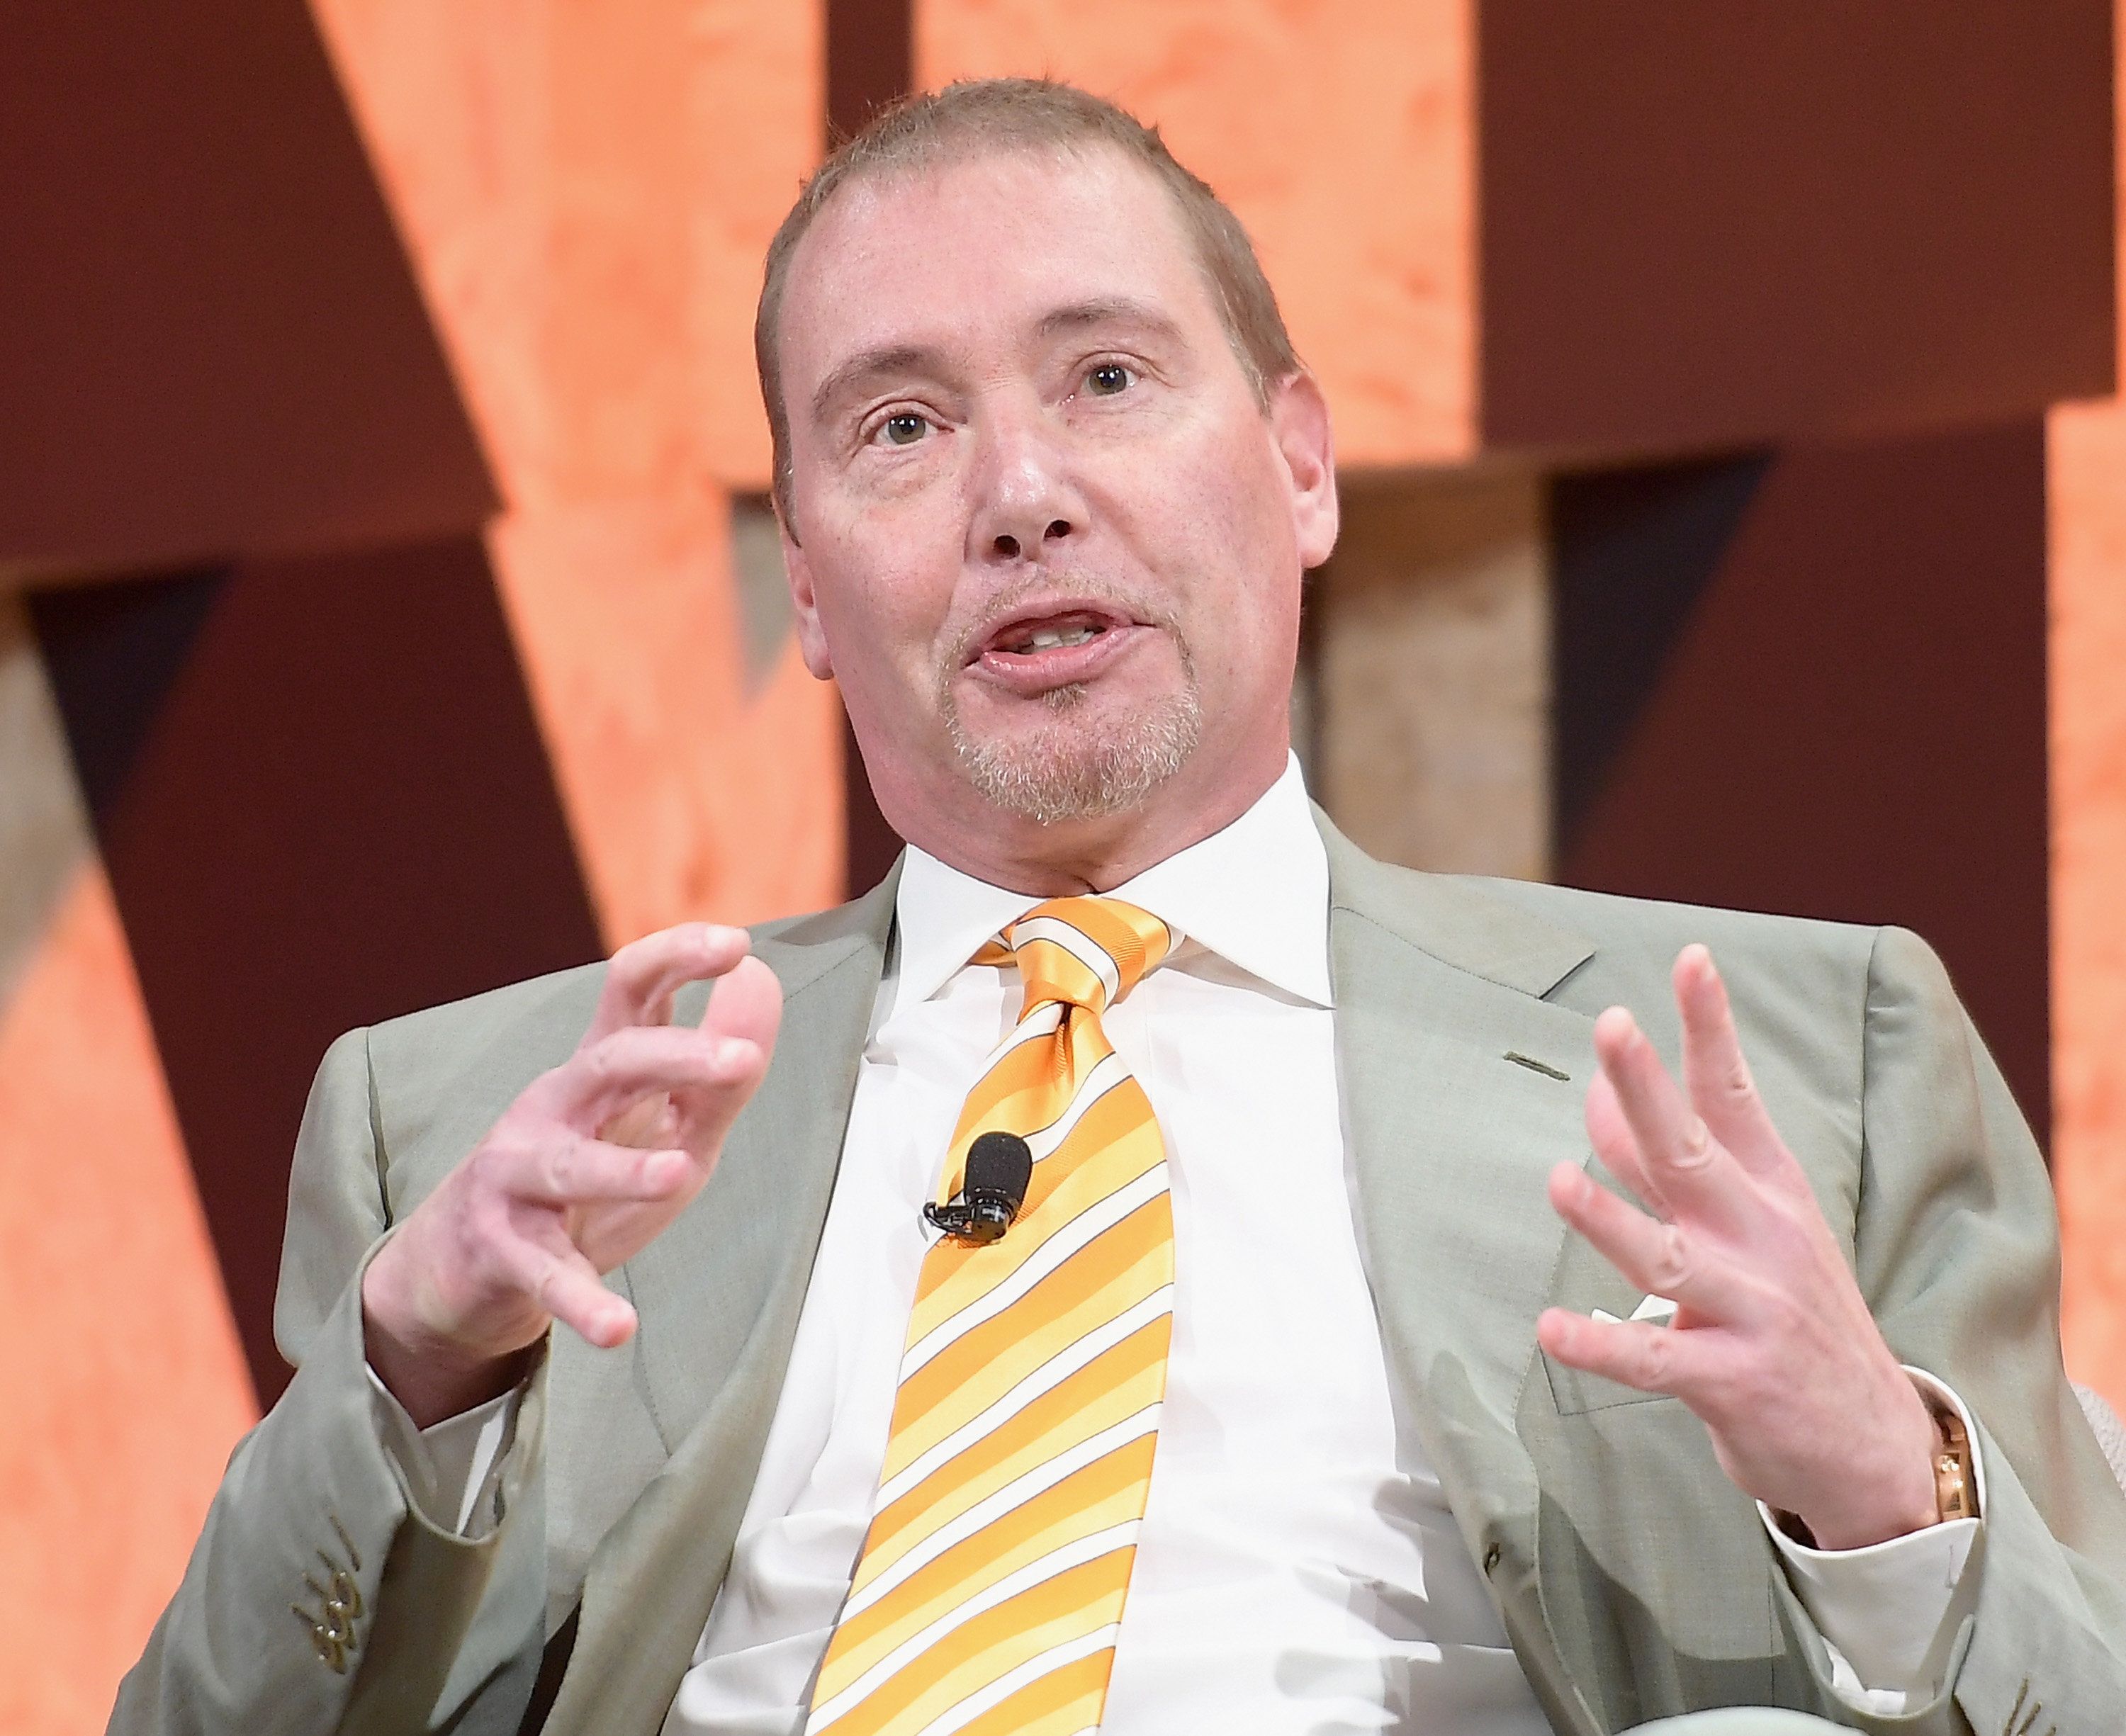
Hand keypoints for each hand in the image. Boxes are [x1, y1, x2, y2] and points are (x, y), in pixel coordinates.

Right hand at [361, 923, 782, 1425]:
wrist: (471, 1271)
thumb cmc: (588, 1183)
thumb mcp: (666, 1128)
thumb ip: (719, 1071)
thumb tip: (763, 979)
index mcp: (597, 1069)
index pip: (630, 989)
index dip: (677, 958)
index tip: (735, 942)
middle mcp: (551, 1107)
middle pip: (607, 1063)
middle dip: (673, 1055)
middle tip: (740, 1057)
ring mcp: (517, 1177)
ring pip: (568, 1166)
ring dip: (624, 1171)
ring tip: (679, 1173)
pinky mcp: (501, 1250)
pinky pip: (545, 1277)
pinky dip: (581, 1302)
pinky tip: (618, 1328)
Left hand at [1536, 945, 1939, 1549]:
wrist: (1874, 1446)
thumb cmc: (1791, 1318)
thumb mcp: (1747, 1230)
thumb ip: (1668, 1168)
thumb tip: (1601, 1091)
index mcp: (1772, 1194)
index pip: (1737, 1096)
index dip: (1711, 1029)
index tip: (1691, 960)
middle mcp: (1763, 1242)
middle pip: (1695, 1153)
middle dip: (1652, 1088)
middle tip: (1612, 1026)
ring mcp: (1752, 1311)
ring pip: (1668, 1257)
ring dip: (1611, 1219)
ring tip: (1558, 1181)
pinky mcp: (1733, 1381)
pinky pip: (1654, 1360)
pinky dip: (1601, 1344)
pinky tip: (1551, 1329)